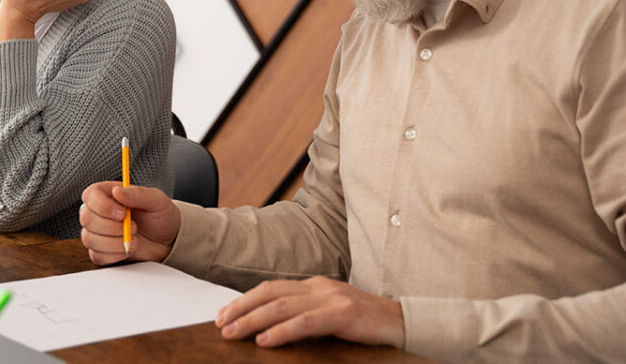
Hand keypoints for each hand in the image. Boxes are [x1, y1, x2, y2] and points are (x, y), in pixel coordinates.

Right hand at [79, 181, 180, 264]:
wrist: (167, 240)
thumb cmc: (160, 216)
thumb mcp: (156, 200)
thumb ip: (137, 194)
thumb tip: (117, 191)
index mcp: (107, 194)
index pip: (90, 195)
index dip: (103, 206)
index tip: (122, 213)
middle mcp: (98, 212)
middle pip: (86, 219)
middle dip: (111, 227)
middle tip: (134, 228)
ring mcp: (97, 233)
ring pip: (89, 239)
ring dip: (114, 243)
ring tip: (135, 240)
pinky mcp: (100, 251)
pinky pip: (96, 255)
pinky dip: (114, 255)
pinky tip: (128, 250)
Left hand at [215, 276, 403, 348]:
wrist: (405, 323)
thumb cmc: (366, 324)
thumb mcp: (330, 315)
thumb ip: (304, 316)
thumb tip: (268, 329)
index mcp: (314, 285)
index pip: (270, 289)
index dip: (244, 300)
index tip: (223, 314)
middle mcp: (319, 287)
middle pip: (269, 293)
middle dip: (240, 309)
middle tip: (220, 324)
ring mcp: (331, 297)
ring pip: (281, 306)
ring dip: (252, 320)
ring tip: (233, 333)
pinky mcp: (344, 313)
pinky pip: (306, 322)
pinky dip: (282, 331)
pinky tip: (265, 340)